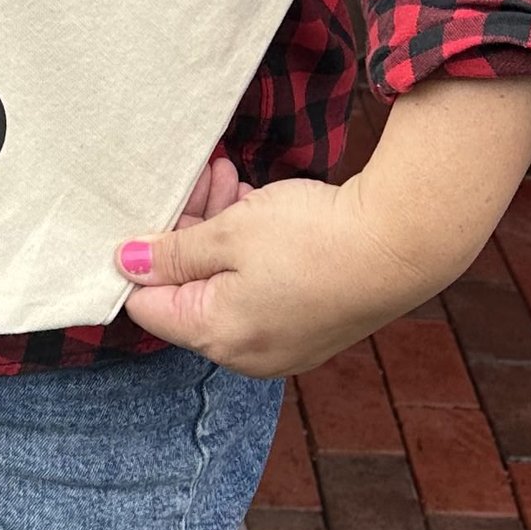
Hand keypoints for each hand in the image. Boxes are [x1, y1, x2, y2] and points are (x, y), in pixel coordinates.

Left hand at [117, 68, 530, 376]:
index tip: (150, 210)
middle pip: (190, 291)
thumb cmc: (314, 238)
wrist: (405, 242)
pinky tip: (257, 202)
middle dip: (185, 232)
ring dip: (219, 230)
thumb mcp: (230, 233)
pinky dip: (251, 248)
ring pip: (226, 283)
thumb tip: (125, 264)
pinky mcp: (312, 321)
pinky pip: (261, 286)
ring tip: (230, 178)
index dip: (140, 257)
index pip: (149, 306)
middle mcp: (249, 352)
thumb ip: (173, 252)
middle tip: (200, 178)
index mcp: (219, 337)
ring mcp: (285, 340)